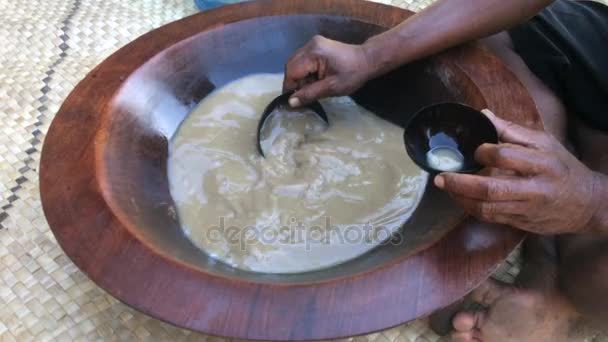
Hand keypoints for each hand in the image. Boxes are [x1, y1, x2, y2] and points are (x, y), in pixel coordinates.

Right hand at [283, 35, 371, 106]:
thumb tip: (291, 102)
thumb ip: (310, 94)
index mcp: (314, 53)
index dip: (290, 87)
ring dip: (299, 77)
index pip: (292, 71)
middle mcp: (309, 45)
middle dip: (294, 82)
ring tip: (310, 88)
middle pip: (291, 65)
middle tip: (302, 95)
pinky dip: (304, 72)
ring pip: (295, 63)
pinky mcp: (315, 46)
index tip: (293, 101)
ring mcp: (312, 44)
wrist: (367, 60)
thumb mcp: (332, 88)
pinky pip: (302, 60)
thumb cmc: (352, 74)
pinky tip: (314, 79)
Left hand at [434, 110, 600, 234]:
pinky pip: (491, 218)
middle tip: (440, 177)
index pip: (506, 156)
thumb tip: (484, 115)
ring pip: (488, 208)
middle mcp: (534, 189)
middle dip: (461, 183)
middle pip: (492, 189)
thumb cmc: (563, 168)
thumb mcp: (545, 143)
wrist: (587, 204)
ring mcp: (527, 210)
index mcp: (542, 163)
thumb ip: (513, 131)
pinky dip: (472, 208)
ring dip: (461, 198)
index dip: (484, 152)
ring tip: (446, 187)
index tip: (475, 150)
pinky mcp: (521, 223)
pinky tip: (461, 198)